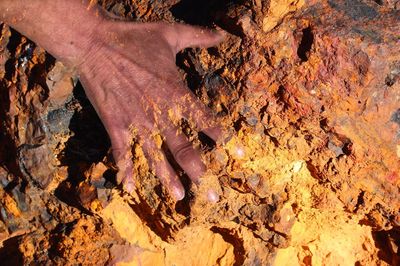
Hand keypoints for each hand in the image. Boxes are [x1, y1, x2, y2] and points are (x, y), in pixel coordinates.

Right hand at [76, 20, 223, 199]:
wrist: (94, 43)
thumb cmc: (133, 38)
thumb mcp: (170, 33)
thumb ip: (199, 36)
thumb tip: (224, 34)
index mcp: (175, 93)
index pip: (206, 120)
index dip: (224, 138)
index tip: (238, 153)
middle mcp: (159, 114)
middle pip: (184, 149)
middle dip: (199, 173)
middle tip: (211, 195)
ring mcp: (136, 122)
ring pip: (155, 156)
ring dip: (167, 178)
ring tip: (179, 197)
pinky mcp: (115, 125)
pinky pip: (121, 152)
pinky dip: (125, 170)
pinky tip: (129, 187)